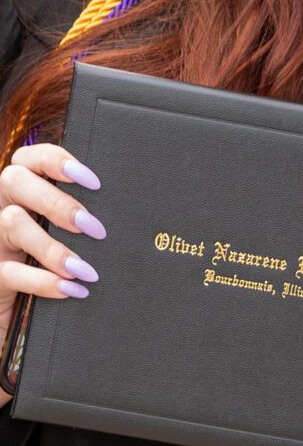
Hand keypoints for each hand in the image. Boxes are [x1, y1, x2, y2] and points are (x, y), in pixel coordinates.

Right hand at [0, 145, 104, 407]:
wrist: (21, 292)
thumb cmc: (64, 243)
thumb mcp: (71, 221)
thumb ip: (92, 204)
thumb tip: (144, 192)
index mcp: (26, 180)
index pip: (34, 155)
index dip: (60, 162)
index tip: (94, 181)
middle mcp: (3, 201)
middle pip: (15, 180)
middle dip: (58, 202)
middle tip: (95, 227)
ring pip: (12, 223)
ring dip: (53, 247)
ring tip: (87, 268)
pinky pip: (9, 272)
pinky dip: (44, 281)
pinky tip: (73, 289)